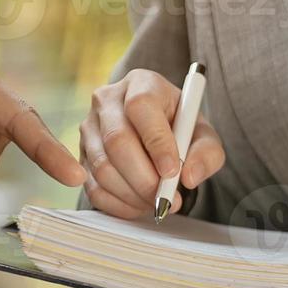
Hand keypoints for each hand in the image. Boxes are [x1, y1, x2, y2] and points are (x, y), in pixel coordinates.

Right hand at [79, 69, 225, 219]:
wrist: (156, 133)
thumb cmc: (180, 129)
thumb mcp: (202, 135)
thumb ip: (206, 153)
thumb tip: (188, 176)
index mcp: (141, 83)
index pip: (140, 107)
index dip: (156, 142)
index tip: (172, 171)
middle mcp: (108, 100)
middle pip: (117, 140)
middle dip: (144, 178)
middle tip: (166, 197)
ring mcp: (89, 128)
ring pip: (103, 167)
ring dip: (133, 194)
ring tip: (157, 201)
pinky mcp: (81, 156)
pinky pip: (93, 187)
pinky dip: (119, 204)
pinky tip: (139, 204)